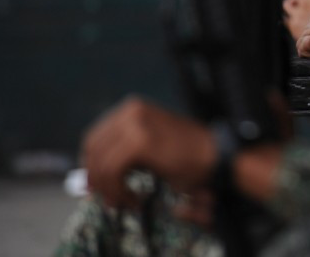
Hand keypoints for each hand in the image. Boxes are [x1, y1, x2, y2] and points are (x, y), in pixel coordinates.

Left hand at [82, 97, 216, 208]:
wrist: (217, 155)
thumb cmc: (189, 155)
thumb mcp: (150, 144)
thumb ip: (123, 152)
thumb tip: (94, 174)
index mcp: (132, 108)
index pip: (95, 137)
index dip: (92, 165)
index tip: (96, 186)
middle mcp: (131, 110)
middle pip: (93, 149)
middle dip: (97, 179)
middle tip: (110, 199)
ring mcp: (134, 123)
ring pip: (101, 163)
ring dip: (109, 189)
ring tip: (126, 201)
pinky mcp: (140, 141)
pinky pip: (112, 171)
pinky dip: (117, 190)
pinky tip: (134, 197)